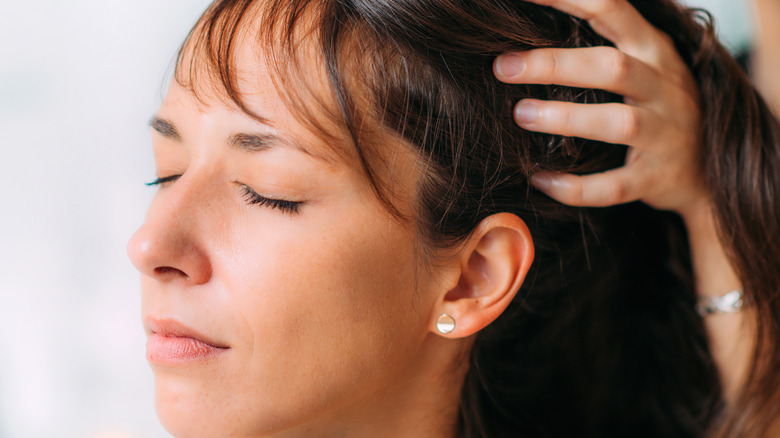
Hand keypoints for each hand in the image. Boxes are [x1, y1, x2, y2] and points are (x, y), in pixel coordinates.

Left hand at [494, 0, 707, 217]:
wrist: (707, 174)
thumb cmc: (658, 108)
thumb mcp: (644, 65)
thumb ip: (602, 45)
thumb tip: (528, 36)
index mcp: (653, 51)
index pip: (611, 9)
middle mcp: (663, 88)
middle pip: (612, 67)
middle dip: (555, 65)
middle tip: (503, 67)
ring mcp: (663, 134)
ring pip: (618, 122)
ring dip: (566, 118)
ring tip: (521, 114)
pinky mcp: (655, 178)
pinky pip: (614, 185)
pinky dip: (576, 187)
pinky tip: (541, 180)